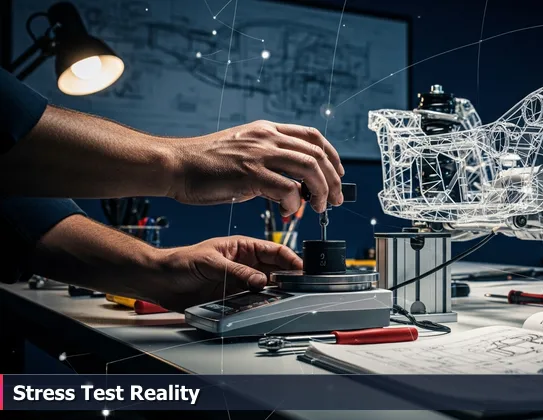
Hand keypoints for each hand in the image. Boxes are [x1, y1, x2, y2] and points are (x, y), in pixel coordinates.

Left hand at [151, 236, 301, 311]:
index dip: (291, 260)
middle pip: (275, 271)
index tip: (302, 270)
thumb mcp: (210, 262)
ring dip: (275, 294)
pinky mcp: (234, 298)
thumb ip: (236, 272)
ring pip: (267, 288)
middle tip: (298, 289)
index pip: (275, 251)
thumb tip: (260, 281)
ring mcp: (241, 282)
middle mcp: (246, 265)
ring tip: (284, 300)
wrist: (160, 282)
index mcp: (243, 247)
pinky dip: (261, 305)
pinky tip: (266, 308)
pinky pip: (253, 302)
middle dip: (288, 279)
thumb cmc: (180, 262)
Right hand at [167, 120, 344, 213]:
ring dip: (321, 191)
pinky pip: (287, 188)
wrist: (175, 165)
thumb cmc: (205, 163)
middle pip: (317, 154)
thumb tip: (292, 182)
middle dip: (333, 179)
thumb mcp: (243, 149)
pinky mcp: (249, 174)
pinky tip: (287, 212)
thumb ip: (268, 159)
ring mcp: (258, 154)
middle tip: (336, 199)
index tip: (338, 173)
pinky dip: (294, 203)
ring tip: (320, 208)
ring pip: (309, 168)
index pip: (313, 136)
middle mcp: (266, 137)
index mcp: (266, 130)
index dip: (332, 155)